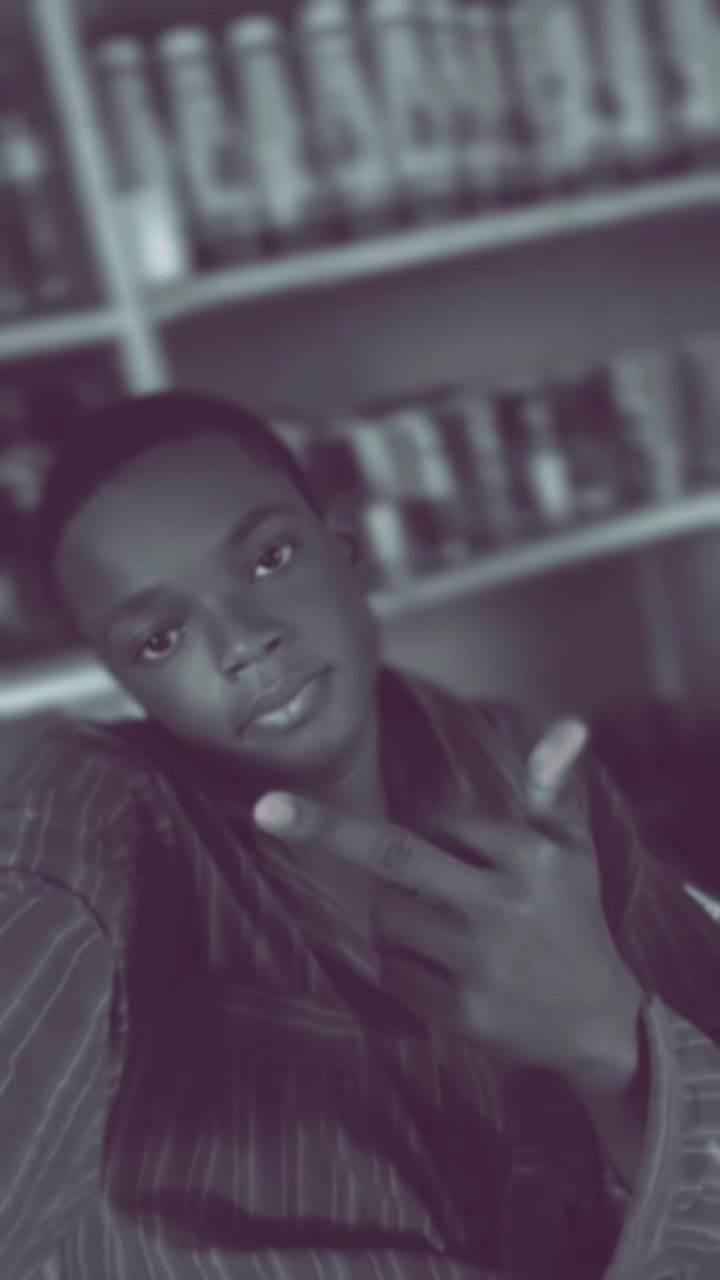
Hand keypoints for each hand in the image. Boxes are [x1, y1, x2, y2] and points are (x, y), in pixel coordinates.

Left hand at [253, 784, 643, 1081]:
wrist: (600, 1025)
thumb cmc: (574, 920)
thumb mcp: (572, 850)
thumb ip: (553, 786)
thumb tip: (567, 724)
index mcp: (531, 859)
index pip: (445, 823)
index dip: (435, 833)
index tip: (446, 850)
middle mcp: (504, 905)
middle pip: (392, 856)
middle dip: (323, 828)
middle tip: (266, 809)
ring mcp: (479, 963)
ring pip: (387, 916)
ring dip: (390, 912)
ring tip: (432, 926)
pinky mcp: (459, 1013)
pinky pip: (392, 972)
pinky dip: (398, 963)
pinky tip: (438, 970)